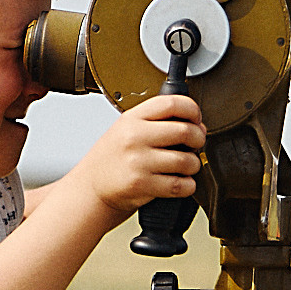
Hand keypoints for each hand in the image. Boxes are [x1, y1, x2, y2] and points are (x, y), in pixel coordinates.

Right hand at [70, 94, 204, 218]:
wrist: (92, 186)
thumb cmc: (114, 157)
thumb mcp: (127, 128)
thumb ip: (157, 121)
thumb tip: (198, 126)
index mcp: (132, 118)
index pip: (172, 103)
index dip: (192, 110)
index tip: (196, 119)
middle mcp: (134, 137)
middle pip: (185, 131)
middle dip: (198, 139)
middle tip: (194, 145)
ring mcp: (138, 162)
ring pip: (187, 161)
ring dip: (193, 165)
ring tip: (185, 166)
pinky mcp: (142, 185)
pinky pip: (180, 185)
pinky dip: (187, 185)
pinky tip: (179, 182)